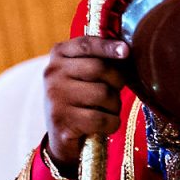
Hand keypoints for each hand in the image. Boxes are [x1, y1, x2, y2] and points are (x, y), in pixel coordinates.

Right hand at [43, 36, 132, 170]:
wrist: (61, 135)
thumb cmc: (81, 100)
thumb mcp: (84, 74)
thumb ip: (100, 60)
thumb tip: (127, 50)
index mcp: (59, 55)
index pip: (86, 44)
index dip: (108, 46)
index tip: (126, 51)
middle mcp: (53, 72)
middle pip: (99, 68)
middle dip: (117, 82)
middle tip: (114, 92)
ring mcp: (55, 96)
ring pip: (103, 94)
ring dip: (114, 106)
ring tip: (106, 110)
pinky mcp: (62, 120)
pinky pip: (101, 118)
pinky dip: (111, 124)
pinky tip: (105, 125)